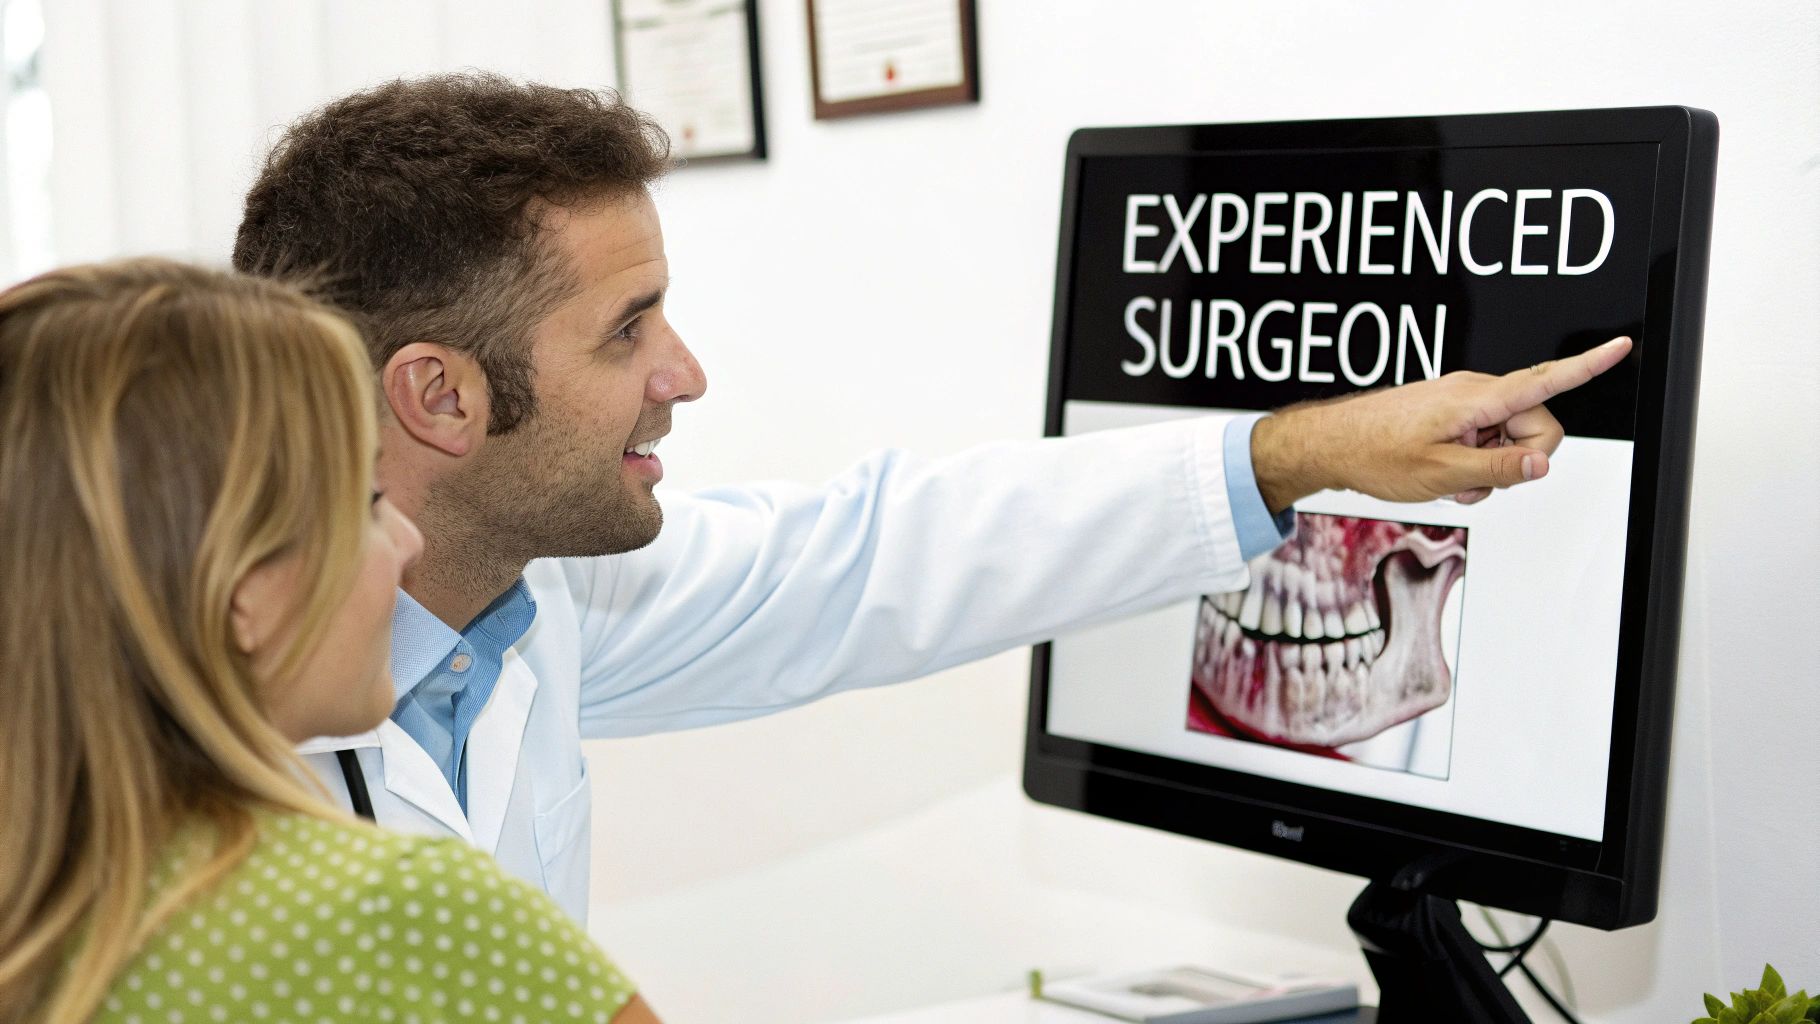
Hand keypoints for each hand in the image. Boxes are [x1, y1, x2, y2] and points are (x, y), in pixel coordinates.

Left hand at [1251, 336, 1632, 512]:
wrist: (1330, 443)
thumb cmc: (1375, 454)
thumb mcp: (1443, 474)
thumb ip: (1500, 467)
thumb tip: (1543, 462)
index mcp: (1477, 399)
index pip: (1545, 381)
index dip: (1588, 365)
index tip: (1620, 347)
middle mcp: (1474, 391)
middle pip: (1535, 422)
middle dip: (1520, 456)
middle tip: (1476, 479)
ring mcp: (1461, 400)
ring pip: (1509, 434)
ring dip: (1493, 463)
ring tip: (1452, 478)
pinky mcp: (1450, 411)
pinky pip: (1485, 434)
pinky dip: (1476, 457)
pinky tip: (1447, 471)